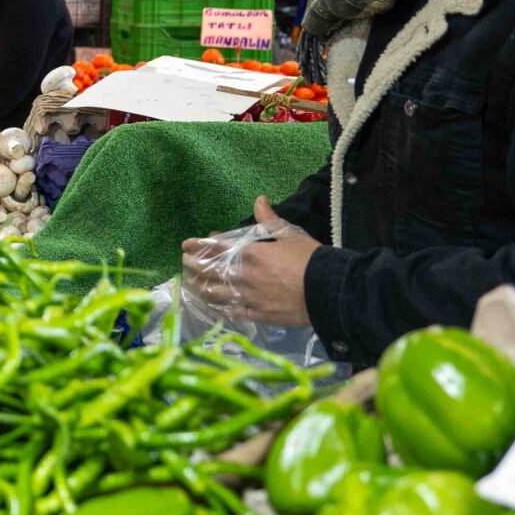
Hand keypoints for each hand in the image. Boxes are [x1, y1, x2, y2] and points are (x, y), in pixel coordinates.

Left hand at [180, 197, 315, 327]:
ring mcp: (248, 297)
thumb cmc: (310, 258)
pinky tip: (214, 305)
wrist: (329, 290)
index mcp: (249, 254)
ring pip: (215, 293)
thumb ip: (269, 220)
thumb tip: (260, 199)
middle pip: (209, 271)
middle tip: (186, 263)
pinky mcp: (257, 315)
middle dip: (194, 266)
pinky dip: (220, 307)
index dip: (198, 246)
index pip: (215, 248)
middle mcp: (243, 275)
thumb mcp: (290, 234)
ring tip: (193, 283)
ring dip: (201, 287)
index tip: (186, 245)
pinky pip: (232, 311)